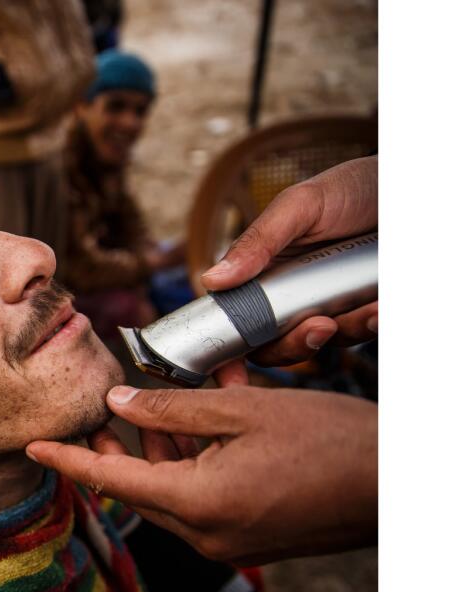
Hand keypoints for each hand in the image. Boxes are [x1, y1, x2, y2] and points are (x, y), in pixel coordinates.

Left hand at [26, 384, 376, 564]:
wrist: (400, 483)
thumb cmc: (331, 442)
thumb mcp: (245, 411)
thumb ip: (173, 411)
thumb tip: (119, 405)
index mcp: (198, 504)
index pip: (111, 482)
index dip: (67, 460)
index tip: (32, 447)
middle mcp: (206, 534)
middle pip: (138, 489)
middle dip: (113, 450)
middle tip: (98, 412)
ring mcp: (229, 541)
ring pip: (171, 491)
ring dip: (161, 449)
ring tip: (159, 401)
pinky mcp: (250, 537)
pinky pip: (203, 498)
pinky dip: (196, 460)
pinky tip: (208, 415)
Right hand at [201, 156, 377, 364]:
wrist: (402, 188)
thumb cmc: (347, 188)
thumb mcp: (299, 207)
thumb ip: (257, 243)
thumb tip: (212, 280)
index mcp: (261, 275)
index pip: (233, 322)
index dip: (226, 356)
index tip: (232, 380)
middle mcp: (288, 296)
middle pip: (275, 345)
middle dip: (294, 347)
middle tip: (319, 327)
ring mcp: (326, 305)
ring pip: (322, 344)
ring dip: (343, 333)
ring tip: (368, 309)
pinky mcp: (361, 308)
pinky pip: (360, 331)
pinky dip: (371, 323)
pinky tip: (381, 306)